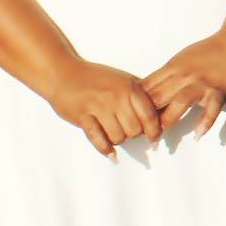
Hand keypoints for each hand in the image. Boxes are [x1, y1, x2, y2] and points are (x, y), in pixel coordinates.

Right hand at [42, 58, 162, 158]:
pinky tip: (110, 152)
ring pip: (118, 137)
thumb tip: (162, 113)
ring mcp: (98, 107)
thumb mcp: (123, 79)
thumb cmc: (96, 77)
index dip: (154, 130)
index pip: (149, 116)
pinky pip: (98, 140)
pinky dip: (105, 149)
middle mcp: (116, 97)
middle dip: (133, 135)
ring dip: (118, 140)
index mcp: (129, 87)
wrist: (63, 73)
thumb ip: (141, 94)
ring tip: (115, 134)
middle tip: (129, 131)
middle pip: (135, 130)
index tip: (153, 137)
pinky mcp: (82, 117)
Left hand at [141, 33, 225, 139]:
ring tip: (159, 138)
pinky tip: (199, 134)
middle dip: (146, 118)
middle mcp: (184, 76)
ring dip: (168, 120)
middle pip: (159, 97)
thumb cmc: (210, 53)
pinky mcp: (220, 91)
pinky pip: (212, 108)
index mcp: (172, 69)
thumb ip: (166, 76)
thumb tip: (146, 92)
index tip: (126, 121)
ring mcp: (203, 83)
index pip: (147, 89)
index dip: (134, 105)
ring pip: (180, 102)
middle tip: (137, 136)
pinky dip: (205, 121)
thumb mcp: (182, 60)